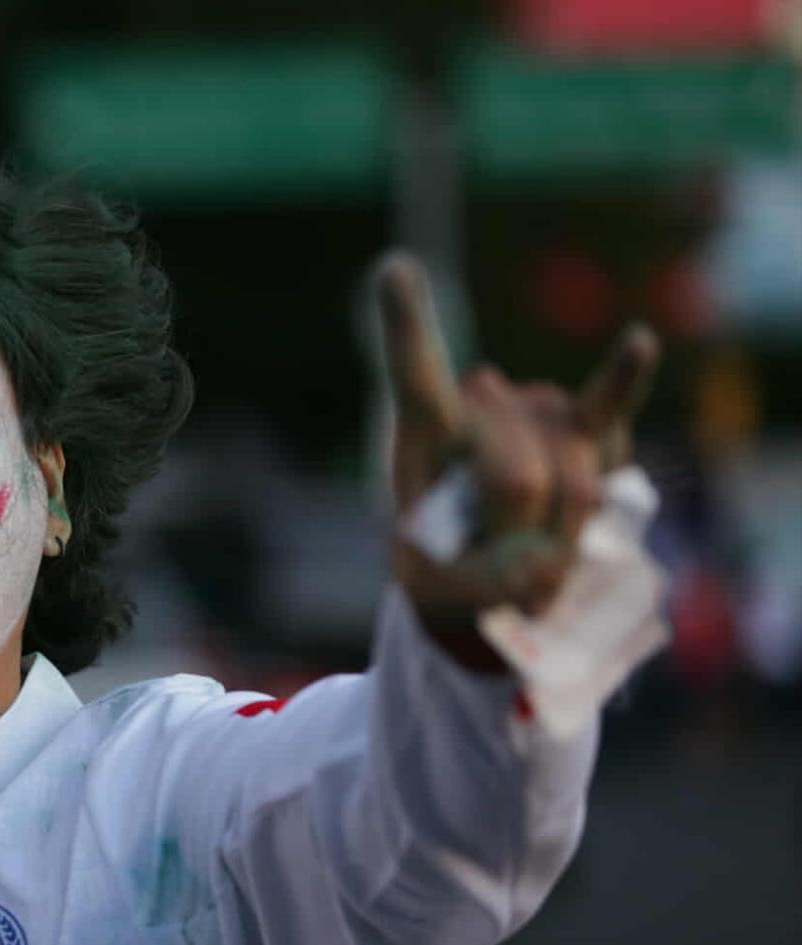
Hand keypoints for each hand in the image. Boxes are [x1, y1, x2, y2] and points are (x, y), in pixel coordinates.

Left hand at [375, 253, 659, 670]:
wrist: (488, 568)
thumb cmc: (449, 567)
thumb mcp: (439, 588)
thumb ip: (483, 575)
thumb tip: (541, 551)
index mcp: (427, 434)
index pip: (417, 376)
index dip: (407, 326)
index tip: (395, 269)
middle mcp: (483, 404)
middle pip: (516, 479)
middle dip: (513, 534)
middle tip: (492, 551)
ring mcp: (538, 408)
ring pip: (572, 485)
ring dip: (558, 534)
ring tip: (527, 539)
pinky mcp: (587, 426)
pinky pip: (610, 407)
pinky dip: (624, 380)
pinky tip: (637, 343)